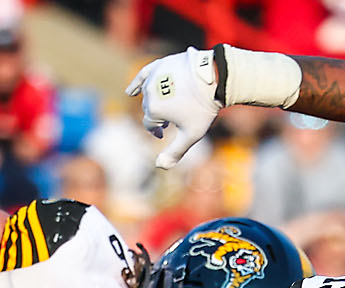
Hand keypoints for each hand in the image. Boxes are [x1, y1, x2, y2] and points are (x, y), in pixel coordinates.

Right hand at [125, 47, 221, 168]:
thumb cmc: (203, 109)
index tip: (164, 134)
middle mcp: (149, 93)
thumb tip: (159, 166)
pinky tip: (131, 91)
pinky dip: (136, 84)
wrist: (214, 78)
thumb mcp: (191, 135)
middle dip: (157, 116)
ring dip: (153, 102)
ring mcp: (153, 77)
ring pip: (147, 93)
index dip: (156, 131)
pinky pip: (142, 75)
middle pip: (149, 109)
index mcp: (154, 111)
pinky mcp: (160, 65)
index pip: (149, 124)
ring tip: (163, 106)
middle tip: (169, 121)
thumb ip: (175, 152)